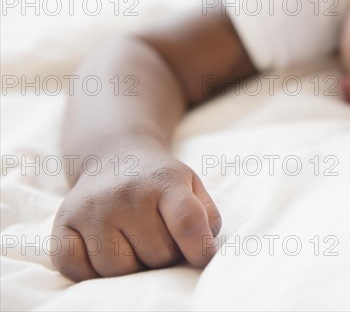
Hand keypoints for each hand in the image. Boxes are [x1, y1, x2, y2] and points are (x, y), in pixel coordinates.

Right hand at [51, 148, 220, 280]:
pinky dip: (90, 272)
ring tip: (133, 242)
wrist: (115, 156)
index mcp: (164, 181)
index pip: (187, 222)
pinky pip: (74, 269)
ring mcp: (92, 207)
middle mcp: (126, 192)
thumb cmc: (159, 182)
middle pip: (157, 255)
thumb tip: (202, 253)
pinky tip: (104, 251)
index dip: (199, 249)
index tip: (202, 258)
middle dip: (165, 256)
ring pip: (118, 270)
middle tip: (159, 236)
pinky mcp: (63, 221)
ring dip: (132, 266)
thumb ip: (206, 217)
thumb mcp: (191, 186)